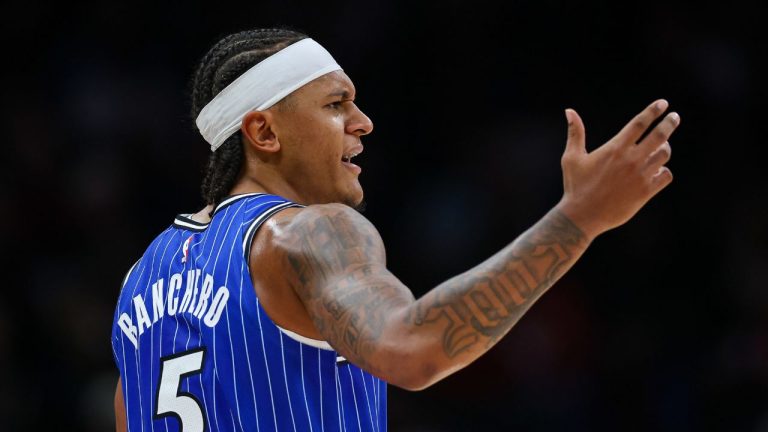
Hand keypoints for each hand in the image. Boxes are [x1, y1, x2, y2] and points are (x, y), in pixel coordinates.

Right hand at [557, 99, 679, 239]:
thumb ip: (575, 133)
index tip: (662, 103)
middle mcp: (631, 160)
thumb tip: (569, 111)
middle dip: (669, 123)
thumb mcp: (572, 157)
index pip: (640, 123)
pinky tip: (657, 170)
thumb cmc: (576, 186)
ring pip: (664, 155)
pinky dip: (664, 171)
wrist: (583, 216)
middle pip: (659, 135)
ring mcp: (640, 176)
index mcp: (615, 149)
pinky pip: (666, 175)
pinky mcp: (646, 191)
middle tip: (675, 117)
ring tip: (661, 147)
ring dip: (665, 148)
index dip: (653, 111)